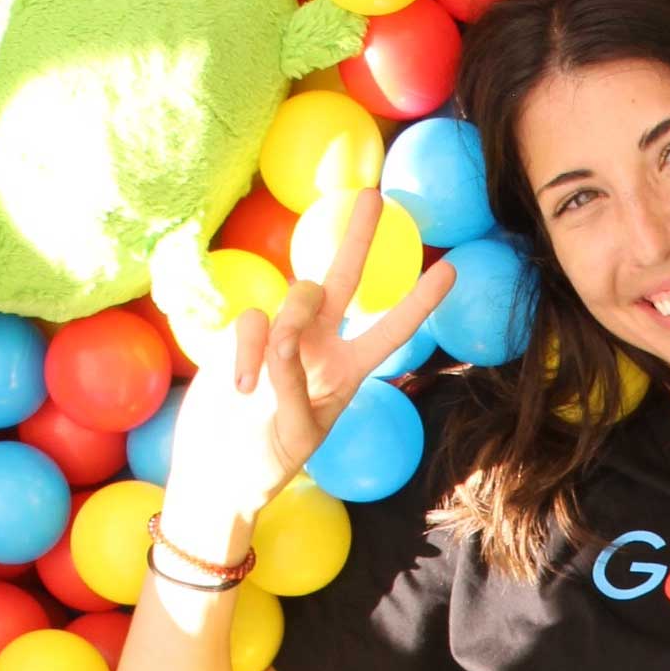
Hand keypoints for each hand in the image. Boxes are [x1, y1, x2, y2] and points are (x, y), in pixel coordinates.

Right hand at [164, 189, 455, 537]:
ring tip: (268, 371)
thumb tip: (281, 338)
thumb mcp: (296, 433)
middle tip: (375, 195)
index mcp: (348, 371)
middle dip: (359, 237)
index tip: (452, 267)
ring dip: (291, 321)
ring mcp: (280, 337)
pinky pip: (252, 320)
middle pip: (344, 278)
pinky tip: (239, 388)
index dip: (420, 300)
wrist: (217, 474)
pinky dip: (246, 351)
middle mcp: (319, 345)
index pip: (391, 329)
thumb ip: (294, 383)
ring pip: (297, 295)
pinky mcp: (241, 336)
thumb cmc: (266, 463)